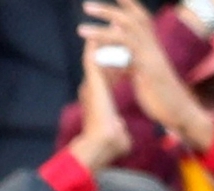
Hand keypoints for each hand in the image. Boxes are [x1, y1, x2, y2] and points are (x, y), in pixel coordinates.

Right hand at [69, 37, 132, 170]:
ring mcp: (91, 86)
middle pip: (101, 62)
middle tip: (114, 26)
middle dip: (108, 44)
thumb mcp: (117, 133)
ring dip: (102, 39)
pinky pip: (94, 58)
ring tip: (109, 22)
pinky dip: (96, 44)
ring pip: (96, 56)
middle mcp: (93, 91)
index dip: (115, 61)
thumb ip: (119, 128)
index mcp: (100, 100)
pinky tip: (101, 29)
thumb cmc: (110, 146)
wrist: (100, 146)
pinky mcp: (93, 83)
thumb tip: (122, 133)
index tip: (122, 50)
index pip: (108, 76)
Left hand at [80, 0, 213, 150]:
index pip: (141, 19)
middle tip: (87, 6)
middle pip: (132, 19)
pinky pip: (127, 52)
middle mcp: (153, 48)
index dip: (129, 7)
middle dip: (110, 10)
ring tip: (81, 25)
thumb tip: (124, 60)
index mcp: (152, 48)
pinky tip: (92, 50)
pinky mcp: (148, 69)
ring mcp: (151, 57)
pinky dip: (109, 49)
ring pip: (127, 31)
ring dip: (104, 25)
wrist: (178, 113)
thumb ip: (135, 65)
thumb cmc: (162, 99)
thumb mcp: (146, 77)